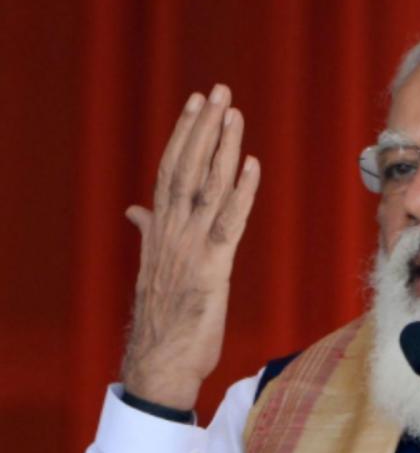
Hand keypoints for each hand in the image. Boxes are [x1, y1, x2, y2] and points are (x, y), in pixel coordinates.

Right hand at [120, 84, 260, 408]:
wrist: (160, 361)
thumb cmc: (163, 316)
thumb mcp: (154, 266)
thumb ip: (148, 232)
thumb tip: (136, 210)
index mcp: (160, 228)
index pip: (170, 169)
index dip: (183, 135)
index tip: (195, 103)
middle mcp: (172, 231)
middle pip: (187, 168)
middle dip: (204, 128)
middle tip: (219, 91)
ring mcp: (190, 248)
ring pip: (207, 188)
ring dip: (222, 149)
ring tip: (233, 114)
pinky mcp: (212, 268)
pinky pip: (229, 223)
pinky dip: (241, 193)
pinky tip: (251, 165)